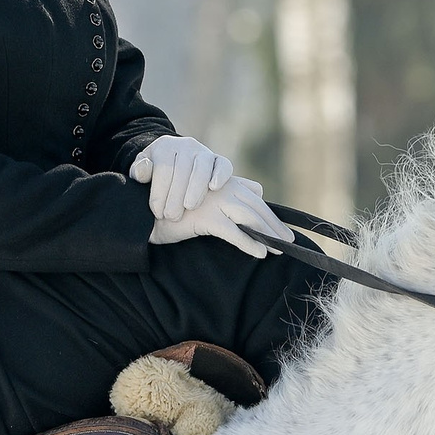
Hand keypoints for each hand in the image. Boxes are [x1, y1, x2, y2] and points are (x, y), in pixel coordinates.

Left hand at [130, 134, 232, 219]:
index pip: (163, 169)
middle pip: (183, 170)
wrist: (171, 162)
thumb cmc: (154, 173)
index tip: (157, 213)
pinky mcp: (218, 160)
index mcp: (164, 146)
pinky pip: (223, 165)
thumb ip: (139, 171)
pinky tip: (214, 188)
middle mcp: (185, 145)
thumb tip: (142, 170)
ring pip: (203, 167)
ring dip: (197, 189)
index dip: (160, 193)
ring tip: (189, 207)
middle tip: (171, 216)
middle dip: (176, 196)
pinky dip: (221, 175)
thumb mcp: (141, 171)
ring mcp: (203, 151)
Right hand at [146, 174, 293, 258]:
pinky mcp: (205, 217)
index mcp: (222, 182)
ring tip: (279, 249)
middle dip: (273, 225)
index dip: (268, 213)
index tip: (282, 229)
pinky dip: (248, 243)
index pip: (253, 197)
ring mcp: (213, 202)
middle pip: (255, 207)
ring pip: (248, 218)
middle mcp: (220, 189)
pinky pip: (232, 231)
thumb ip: (229, 190)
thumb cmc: (174, 204)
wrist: (144, 210)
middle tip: (290, 242)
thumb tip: (256, 188)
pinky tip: (260, 253)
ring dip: (267, 235)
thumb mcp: (204, 196)